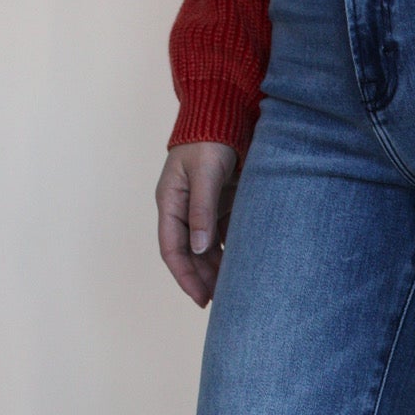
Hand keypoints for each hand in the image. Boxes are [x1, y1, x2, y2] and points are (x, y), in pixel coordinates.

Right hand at [156, 140, 238, 309]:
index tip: (201, 299)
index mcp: (170, 202)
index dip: (185, 277)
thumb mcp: (205, 174)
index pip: (172, 249)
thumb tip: (198, 249)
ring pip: (207, 247)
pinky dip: (231, 251)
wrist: (225, 111)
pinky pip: (224, 234)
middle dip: (202, 279)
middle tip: (221, 303)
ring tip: (234, 290)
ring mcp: (202, 207)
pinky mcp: (221, 203)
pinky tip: (243, 266)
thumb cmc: (210, 138)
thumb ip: (202, 211)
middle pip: (190, 254)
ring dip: (218, 268)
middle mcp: (183, 208)